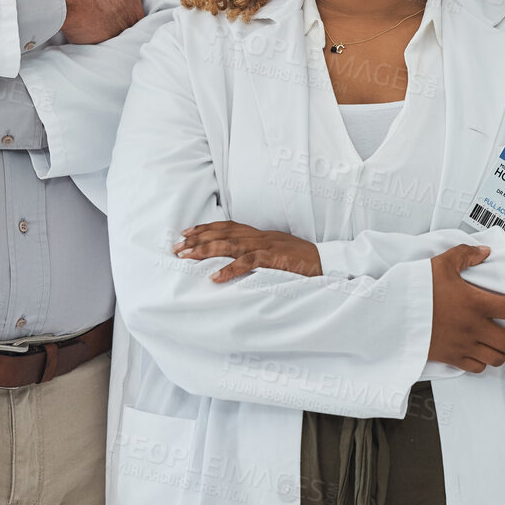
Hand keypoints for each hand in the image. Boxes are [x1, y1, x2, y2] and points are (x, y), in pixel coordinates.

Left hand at [175, 222, 323, 281]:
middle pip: (224, 233)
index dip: (205, 228)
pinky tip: (215, 277)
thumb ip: (258, 253)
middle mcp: (261, 236)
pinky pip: (249, 262)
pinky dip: (230, 269)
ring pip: (231, 245)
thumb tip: (237, 260)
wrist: (328, 261)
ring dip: (206, 251)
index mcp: (261, 234)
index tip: (185, 233)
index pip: (228, 226)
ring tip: (187, 258)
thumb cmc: (303, 260)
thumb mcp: (278, 252)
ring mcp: (268, 246)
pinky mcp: (276, 258)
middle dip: (198, 239)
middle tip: (177, 248)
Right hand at [428, 244, 504, 373]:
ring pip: (496, 357)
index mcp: (477, 303)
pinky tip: (485, 356)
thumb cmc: (418, 287)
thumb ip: (466, 255)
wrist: (392, 315)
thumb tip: (487, 252)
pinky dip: (484, 363)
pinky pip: (476, 367)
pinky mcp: (450, 357)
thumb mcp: (441, 263)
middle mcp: (475, 327)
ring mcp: (463, 345)